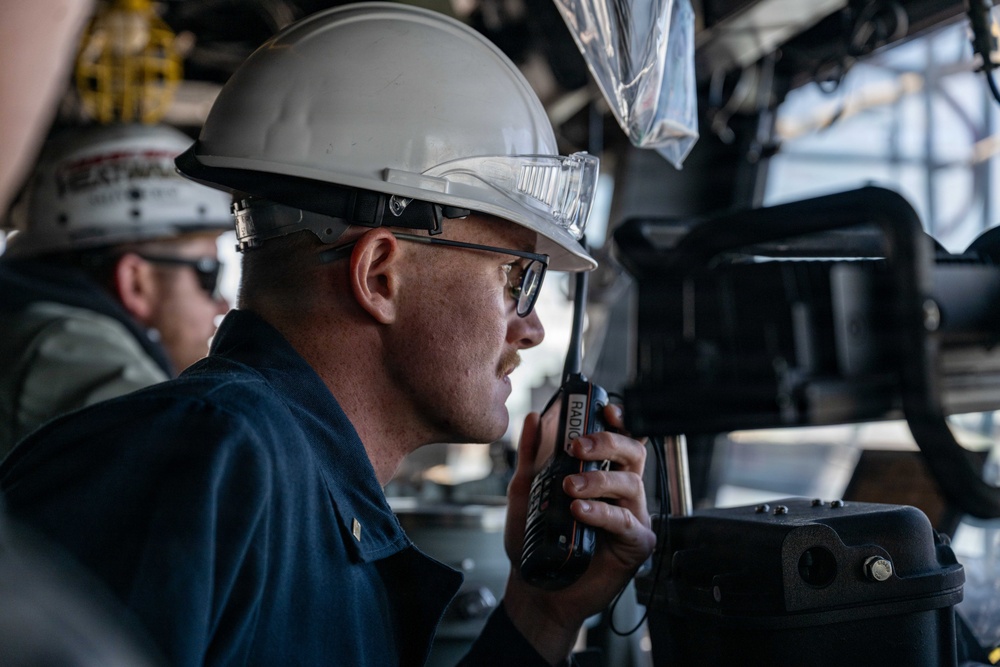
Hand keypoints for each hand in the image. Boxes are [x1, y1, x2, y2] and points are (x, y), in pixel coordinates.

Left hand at [501, 404, 655, 664]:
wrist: (535, 586)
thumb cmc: (536, 541)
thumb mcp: (527, 491)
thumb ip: (532, 456)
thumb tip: (535, 419)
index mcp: (603, 474)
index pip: (620, 439)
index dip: (619, 421)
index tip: (606, 410)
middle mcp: (622, 492)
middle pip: (633, 453)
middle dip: (607, 443)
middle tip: (578, 447)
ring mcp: (632, 517)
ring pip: (630, 484)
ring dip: (598, 480)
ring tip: (569, 486)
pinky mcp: (636, 544)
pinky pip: (626, 522)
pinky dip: (602, 514)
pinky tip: (580, 512)